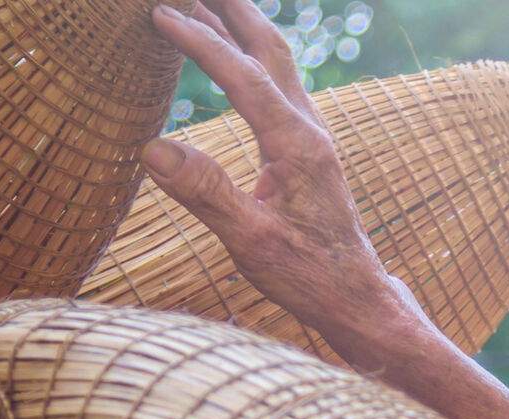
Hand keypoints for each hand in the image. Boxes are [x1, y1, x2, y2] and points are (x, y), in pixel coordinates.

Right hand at [138, 2, 432, 370]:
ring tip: (205, 1)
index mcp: (296, 145)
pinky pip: (276, 84)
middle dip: (230, 7)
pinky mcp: (306, 150)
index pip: (242, 75)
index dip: (199, 40)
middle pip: (268, 47)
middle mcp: (308, 130)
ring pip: (275, 61)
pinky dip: (248, 56)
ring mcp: (311, 137)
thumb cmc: (308, 277)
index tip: (159, 13)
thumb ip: (205, 194)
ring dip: (241, 25)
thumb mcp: (251, 243)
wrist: (355, 298)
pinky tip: (231, 58)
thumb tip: (153, 148)